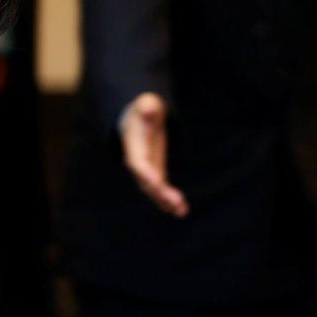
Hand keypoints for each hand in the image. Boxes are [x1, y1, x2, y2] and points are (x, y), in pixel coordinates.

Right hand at [120, 92, 188, 216]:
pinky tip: (182, 211)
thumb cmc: (142, 111)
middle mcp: (138, 165)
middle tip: (174, 200)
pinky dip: (171, 202)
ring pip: (154, 192)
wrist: (137, 121)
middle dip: (159, 192)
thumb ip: (147, 107)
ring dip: (166, 202)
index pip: (137, 164)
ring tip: (181, 210)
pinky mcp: (156, 176)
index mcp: (134, 148)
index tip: (156, 182)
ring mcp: (147, 172)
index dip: (145, 173)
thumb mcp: (145, 104)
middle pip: (146, 182)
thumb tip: (148, 108)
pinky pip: (162, 192)